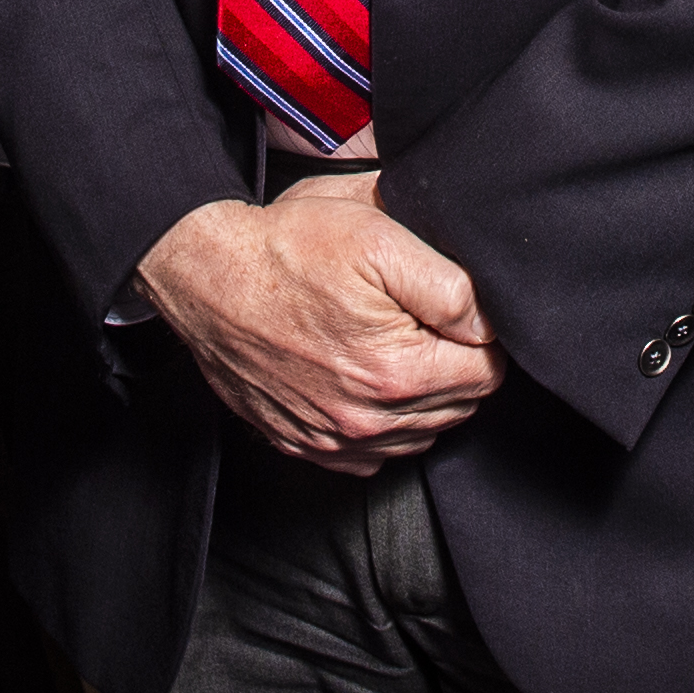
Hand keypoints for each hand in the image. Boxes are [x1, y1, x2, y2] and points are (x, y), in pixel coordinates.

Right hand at [136, 174, 503, 473]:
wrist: (206, 273)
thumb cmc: (287, 249)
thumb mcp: (381, 236)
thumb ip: (452, 286)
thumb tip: (487, 322)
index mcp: (396, 373)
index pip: (487, 375)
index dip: (480, 335)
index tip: (451, 309)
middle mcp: (365, 421)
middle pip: (457, 409)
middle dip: (454, 366)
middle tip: (422, 320)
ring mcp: (331, 441)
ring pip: (418, 436)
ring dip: (422, 399)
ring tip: (394, 346)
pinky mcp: (302, 444)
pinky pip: (370, 456)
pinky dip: (380, 425)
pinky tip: (365, 381)